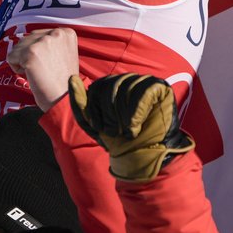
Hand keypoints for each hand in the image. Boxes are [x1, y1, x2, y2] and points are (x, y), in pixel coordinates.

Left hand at [6, 27, 79, 111]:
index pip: (38, 35)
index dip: (38, 52)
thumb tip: (30, 39)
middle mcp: (56, 33)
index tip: (49, 65)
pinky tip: (31, 75)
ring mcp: (43, 42)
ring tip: (39, 73)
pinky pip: (11, 57)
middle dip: (29, 56)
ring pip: (18, 47)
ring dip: (22, 61)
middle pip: (27, 39)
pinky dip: (16, 68)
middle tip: (43, 71)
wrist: (65, 99)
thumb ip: (51, 44)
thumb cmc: (62, 82)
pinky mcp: (31, 52)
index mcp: (66, 33)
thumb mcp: (64, 54)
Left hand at [68, 74, 192, 181]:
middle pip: (110, 86)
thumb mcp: (93, 124)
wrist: (144, 154)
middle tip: (115, 132)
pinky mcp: (159, 87)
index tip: (100, 129)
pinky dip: (136, 112)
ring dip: (124, 116)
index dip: (94, 109)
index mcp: (110, 85)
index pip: (96, 87)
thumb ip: (80, 103)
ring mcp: (143, 81)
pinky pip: (143, 91)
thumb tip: (72, 78)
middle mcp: (126, 79)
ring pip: (126, 88)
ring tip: (128, 132)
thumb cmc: (119, 140)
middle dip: (109, 114)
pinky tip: (135, 126)